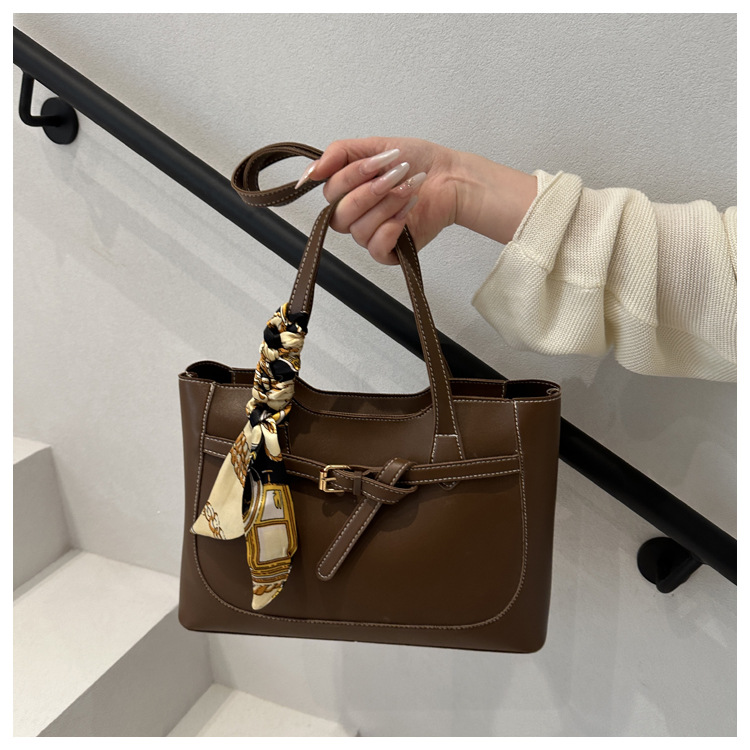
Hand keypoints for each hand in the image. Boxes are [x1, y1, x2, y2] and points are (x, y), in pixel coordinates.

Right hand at [295, 137, 538, 264]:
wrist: (451, 177)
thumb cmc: (416, 161)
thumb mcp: (375, 146)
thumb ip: (338, 154)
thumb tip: (310, 172)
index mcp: (346, 192)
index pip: (329, 193)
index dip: (352, 177)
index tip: (382, 161)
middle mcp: (354, 216)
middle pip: (340, 215)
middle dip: (371, 191)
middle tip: (398, 174)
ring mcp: (371, 235)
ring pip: (358, 231)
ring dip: (387, 205)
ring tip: (409, 189)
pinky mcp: (389, 252)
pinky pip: (376, 248)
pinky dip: (393, 226)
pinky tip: (409, 210)